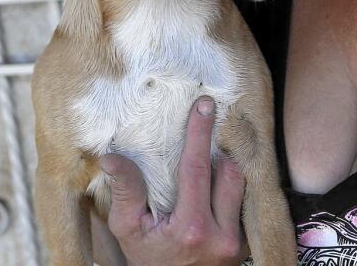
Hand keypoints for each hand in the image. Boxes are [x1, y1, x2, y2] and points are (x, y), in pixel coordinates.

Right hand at [100, 95, 248, 265]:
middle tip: (198, 145)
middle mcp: (222, 235)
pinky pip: (243, 205)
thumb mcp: (127, 230)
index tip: (204, 106)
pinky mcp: (245, 246)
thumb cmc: (147, 261)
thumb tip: (112, 157)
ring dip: (223, 173)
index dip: (200, 132)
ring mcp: (238, 243)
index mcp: (192, 227)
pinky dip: (229, 192)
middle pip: (230, 173)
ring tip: (203, 171)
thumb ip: (125, 192)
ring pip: (241, 186)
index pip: (198, 167)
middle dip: (214, 155)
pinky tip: (213, 191)